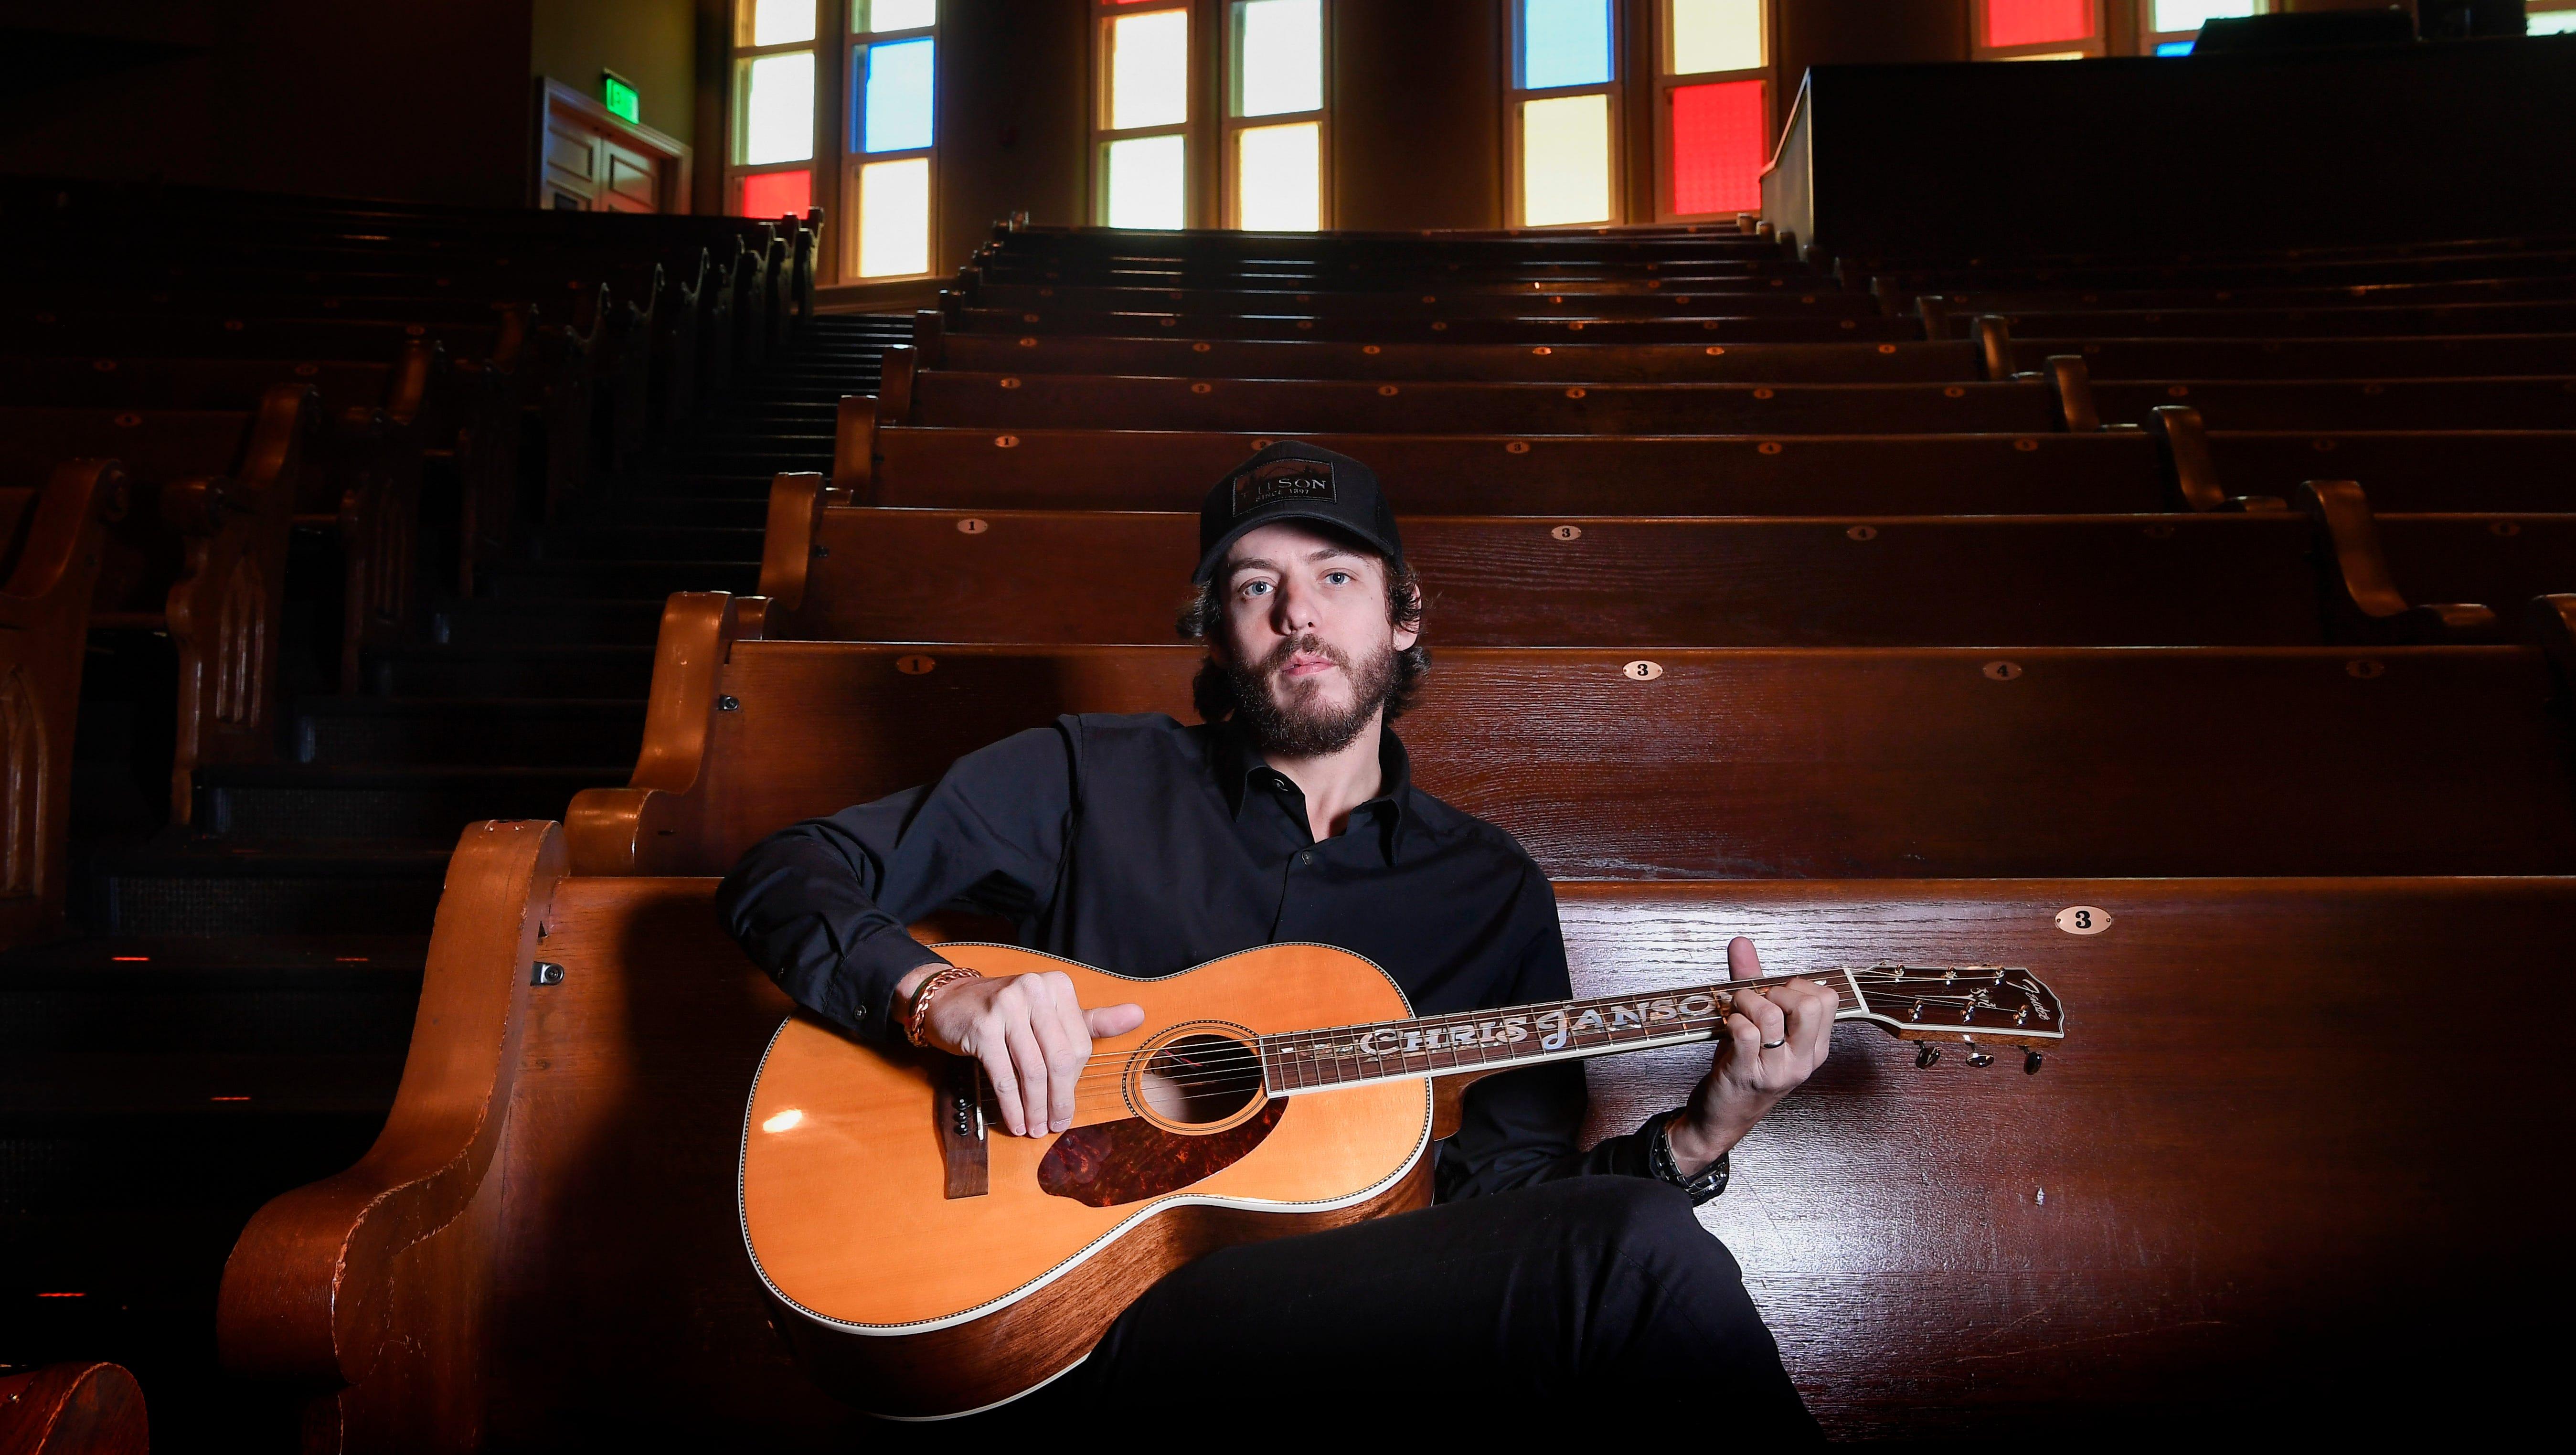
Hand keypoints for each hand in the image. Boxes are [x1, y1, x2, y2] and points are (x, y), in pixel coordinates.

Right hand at [897, 963, 1144, 1137]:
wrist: (948, 1001)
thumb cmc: (1005, 1013)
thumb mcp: (1050, 1013)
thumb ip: (1093, 1020)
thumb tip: (1138, 1015)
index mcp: (1057, 987)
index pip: (1080, 1045)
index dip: (1074, 1080)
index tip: (1065, 1102)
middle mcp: (1034, 990)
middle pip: (1060, 1059)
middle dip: (1059, 1099)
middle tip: (1055, 1125)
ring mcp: (1007, 1006)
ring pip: (1033, 1070)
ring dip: (1035, 1108)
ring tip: (1035, 1129)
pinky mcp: (983, 1026)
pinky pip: (1004, 1076)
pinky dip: (1012, 1105)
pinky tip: (1016, 1122)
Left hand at [1666, 937, 1834, 1173]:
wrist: (1722, 1118)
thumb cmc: (1743, 1068)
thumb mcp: (1759, 1028)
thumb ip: (1754, 984)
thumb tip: (1741, 942)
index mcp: (1815, 1047)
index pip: (1828, 998)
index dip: (1797, 986)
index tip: (1775, 996)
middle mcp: (1804, 1059)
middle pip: (1811, 1003)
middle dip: (1778, 991)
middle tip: (1758, 1003)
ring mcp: (1778, 1070)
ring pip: (1773, 1014)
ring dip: (1746, 1002)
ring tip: (1736, 1012)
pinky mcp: (1748, 1075)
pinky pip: (1746, 1033)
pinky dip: (1733, 1021)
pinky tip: (1729, 1028)